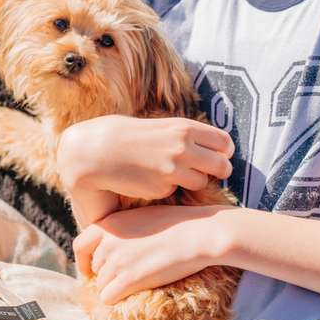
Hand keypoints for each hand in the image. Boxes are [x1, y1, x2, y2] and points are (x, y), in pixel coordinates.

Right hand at [55, 115, 233, 202]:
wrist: (95, 151)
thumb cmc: (126, 138)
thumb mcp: (161, 128)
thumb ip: (183, 136)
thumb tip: (206, 148)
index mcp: (184, 127)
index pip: (224, 142)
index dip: (224, 152)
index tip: (218, 156)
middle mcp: (183, 146)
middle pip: (223, 165)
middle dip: (219, 172)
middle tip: (210, 174)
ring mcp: (174, 168)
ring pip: (202, 182)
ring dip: (193, 183)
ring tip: (175, 177)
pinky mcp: (162, 187)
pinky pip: (177, 191)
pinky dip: (170, 190)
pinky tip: (153, 183)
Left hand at [72, 204, 231, 304]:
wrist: (199, 234)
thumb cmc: (177, 224)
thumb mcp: (140, 217)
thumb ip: (120, 230)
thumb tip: (107, 249)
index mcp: (109, 223)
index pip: (79, 246)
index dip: (84, 261)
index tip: (92, 270)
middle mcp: (107, 241)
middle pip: (94, 270)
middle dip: (107, 275)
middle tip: (128, 276)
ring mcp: (116, 261)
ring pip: (101, 286)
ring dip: (116, 287)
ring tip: (139, 280)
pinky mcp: (128, 279)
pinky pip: (108, 298)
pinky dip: (119, 298)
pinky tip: (135, 292)